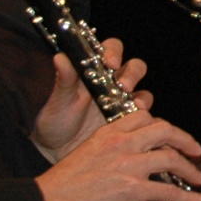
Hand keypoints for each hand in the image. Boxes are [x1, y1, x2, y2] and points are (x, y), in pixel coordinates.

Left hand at [31, 38, 148, 161]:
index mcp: (95, 71)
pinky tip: (139, 122)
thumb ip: (63, 79)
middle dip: (133, 75)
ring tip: (136, 106)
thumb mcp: (57, 101)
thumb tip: (60, 57)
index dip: (115, 52)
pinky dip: (146, 117)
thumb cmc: (54, 121)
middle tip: (124, 86)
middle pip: (134, 68)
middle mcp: (112, 84)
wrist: (56, 151)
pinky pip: (145, 116)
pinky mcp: (128, 121)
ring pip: (143, 91)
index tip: (111, 62)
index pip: (111, 49)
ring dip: (142, 97)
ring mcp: (123, 103)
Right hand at [35, 108, 200, 200]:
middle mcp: (122, 144)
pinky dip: (189, 197)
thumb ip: (113, 149)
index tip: (170, 136)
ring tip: (198, 178)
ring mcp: (129, 166)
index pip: (145, 116)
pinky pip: (169, 191)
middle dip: (185, 140)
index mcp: (109, 132)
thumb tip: (136, 159)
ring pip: (172, 159)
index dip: (163, 126)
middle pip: (165, 131)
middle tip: (195, 151)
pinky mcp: (132, 190)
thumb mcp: (87, 152)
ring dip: (190, 170)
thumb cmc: (63, 183)